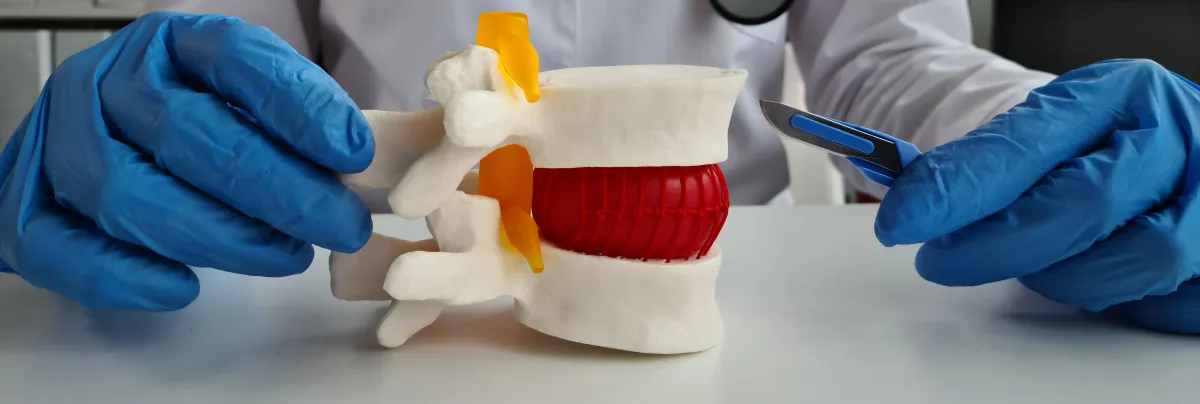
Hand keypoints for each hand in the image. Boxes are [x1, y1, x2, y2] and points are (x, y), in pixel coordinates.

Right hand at [0, 12, 373, 309]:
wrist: (104, 137)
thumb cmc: (199, 124)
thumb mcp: (251, 101)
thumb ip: (297, 126)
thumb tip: (358, 169)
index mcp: (173, 43)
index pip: (235, 57)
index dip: (297, 106)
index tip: (352, 152)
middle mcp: (109, 80)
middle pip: (187, 132)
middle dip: (277, 188)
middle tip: (339, 223)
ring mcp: (60, 139)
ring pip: (125, 190)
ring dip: (216, 235)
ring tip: (287, 256)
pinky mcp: (28, 203)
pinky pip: (60, 246)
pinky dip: (123, 274)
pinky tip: (184, 287)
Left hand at [875, 59, 1199, 333]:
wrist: (1162, 146)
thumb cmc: (1096, 144)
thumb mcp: (1044, 131)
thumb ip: (985, 163)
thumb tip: (913, 203)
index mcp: (1119, 92)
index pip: (1026, 147)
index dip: (958, 190)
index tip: (901, 219)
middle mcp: (1175, 137)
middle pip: (1083, 207)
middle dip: (997, 245)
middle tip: (941, 261)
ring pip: (1134, 261)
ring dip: (1063, 276)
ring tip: (1031, 264)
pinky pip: (1169, 302)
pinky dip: (1119, 301)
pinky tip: (1089, 278)